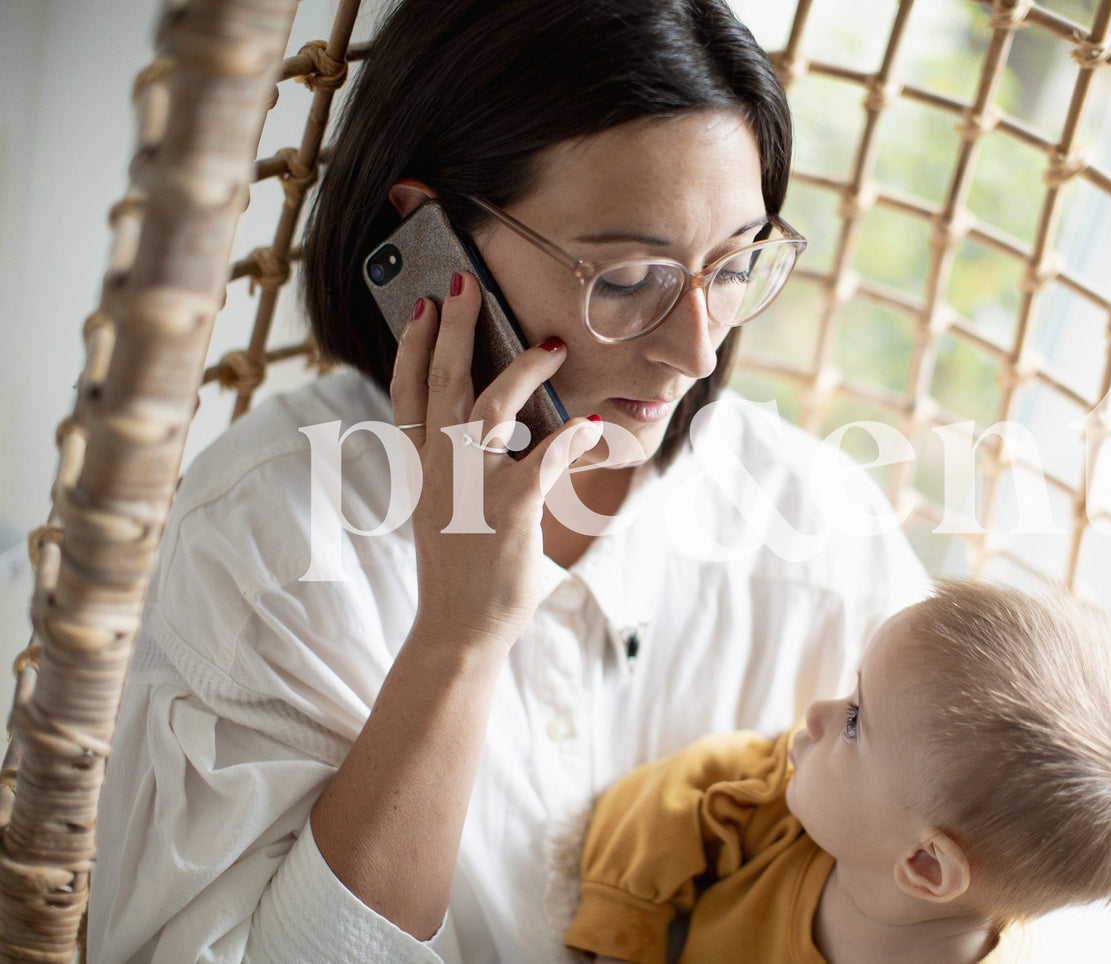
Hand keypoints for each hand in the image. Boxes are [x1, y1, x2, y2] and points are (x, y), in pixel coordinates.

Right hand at [389, 271, 601, 653]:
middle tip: (466, 286)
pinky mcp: (510, 509)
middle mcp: (438, 471)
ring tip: (554, 345)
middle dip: (454, 329)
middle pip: (442, 384)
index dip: (414, 346)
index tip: (422, 306)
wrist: (458, 631)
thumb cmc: (460, 571)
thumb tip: (485, 429)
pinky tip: (591, 422)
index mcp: (419, 470)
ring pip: (491, 408)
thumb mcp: (442, 512)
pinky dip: (572, 436)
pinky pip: (546, 457)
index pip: (406, 394)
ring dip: (524, 370)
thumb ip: (455, 468)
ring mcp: (471, 488)